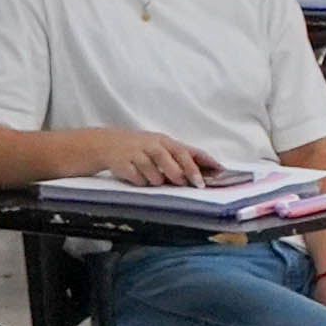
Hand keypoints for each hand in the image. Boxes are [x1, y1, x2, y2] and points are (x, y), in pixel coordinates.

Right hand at [89, 131, 219, 186]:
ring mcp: (137, 153)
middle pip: (174, 157)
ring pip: (156, 172)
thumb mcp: (159, 148)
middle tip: (196, 184)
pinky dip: (140, 181)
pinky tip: (137, 177)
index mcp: (164, 141)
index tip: (219, 170)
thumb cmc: (139, 148)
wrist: (106, 144)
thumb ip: (178, 159)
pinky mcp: (123, 163)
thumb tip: (201, 175)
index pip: (187, 150)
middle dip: (187, 172)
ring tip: (156, 179)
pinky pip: (138, 178)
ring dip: (159, 180)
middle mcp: (152, 144)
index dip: (203, 160)